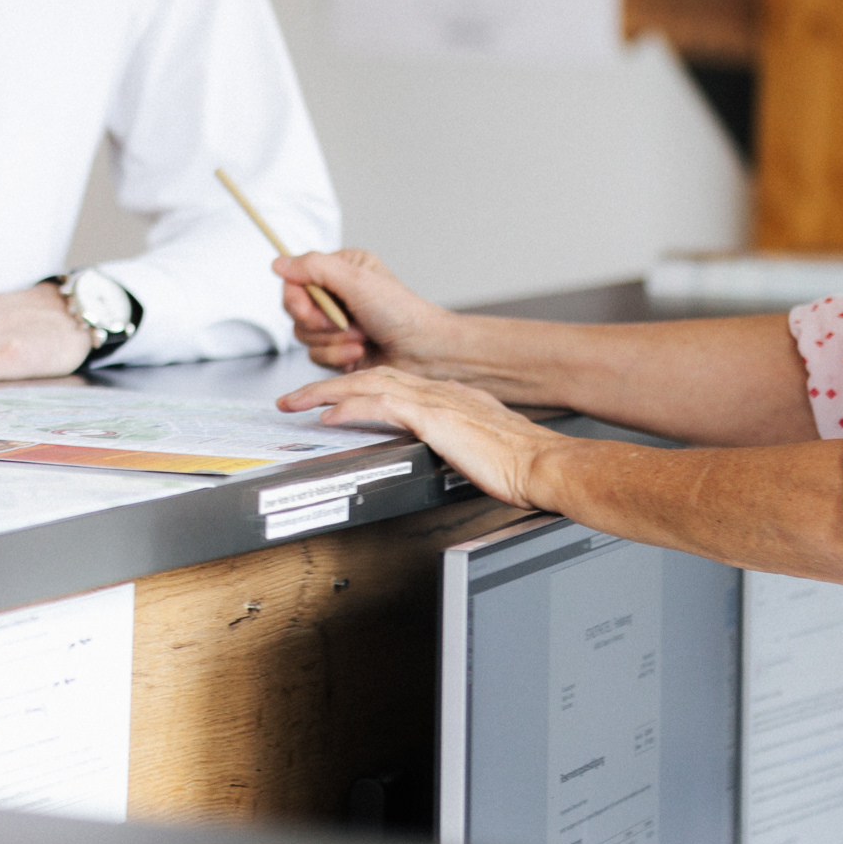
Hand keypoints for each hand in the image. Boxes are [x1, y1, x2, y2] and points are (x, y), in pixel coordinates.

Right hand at [275, 248, 459, 374]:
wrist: (427, 353)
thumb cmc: (401, 312)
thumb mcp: (356, 280)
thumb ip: (314, 267)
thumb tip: (277, 262)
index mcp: (339, 270)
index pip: (294, 280)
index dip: (297, 299)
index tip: (311, 310)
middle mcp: (335, 295)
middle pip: (295, 310)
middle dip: (320, 322)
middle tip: (343, 324)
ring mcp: (336, 325)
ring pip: (303, 335)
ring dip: (332, 341)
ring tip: (360, 338)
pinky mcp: (338, 350)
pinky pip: (315, 356)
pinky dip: (337, 356)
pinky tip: (360, 351)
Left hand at [277, 365, 553, 508]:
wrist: (545, 466)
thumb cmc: (522, 465)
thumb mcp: (481, 446)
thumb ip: (456, 441)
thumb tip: (442, 451)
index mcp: (451, 397)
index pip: (392, 384)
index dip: (358, 387)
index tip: (335, 397)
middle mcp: (439, 392)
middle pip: (370, 377)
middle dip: (328, 385)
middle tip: (297, 396)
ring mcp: (435, 401)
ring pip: (366, 385)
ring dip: (326, 392)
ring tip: (297, 401)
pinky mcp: (433, 418)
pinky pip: (379, 407)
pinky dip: (350, 408)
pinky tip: (328, 415)